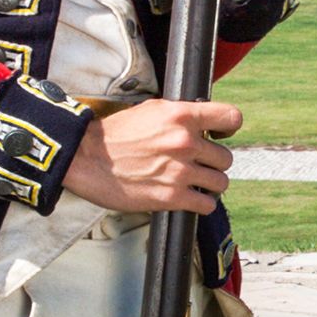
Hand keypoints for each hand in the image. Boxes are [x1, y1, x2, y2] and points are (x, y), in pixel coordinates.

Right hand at [69, 96, 241, 215]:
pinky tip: (189, 198)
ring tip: (194, 183)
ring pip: (221, 182)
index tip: (221, 135)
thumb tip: (202, 122)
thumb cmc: (115, 135)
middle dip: (213, 162)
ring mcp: (179, 171)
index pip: (231, 117)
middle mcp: (184, 142)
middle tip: (197, 165)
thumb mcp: (151, 111)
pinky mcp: (171, 197)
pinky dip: (201, 204)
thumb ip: (181, 115)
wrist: (85, 158)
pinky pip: (207, 205)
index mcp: (181, 116)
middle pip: (226, 157)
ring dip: (210, 184)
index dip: (229, 128)